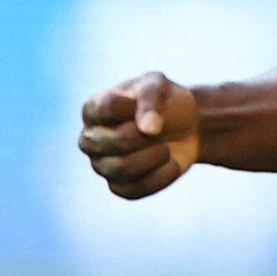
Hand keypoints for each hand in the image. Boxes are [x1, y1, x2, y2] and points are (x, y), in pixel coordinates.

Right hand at [78, 73, 199, 196]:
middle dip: (143, 136)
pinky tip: (171, 162)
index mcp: (92, 108)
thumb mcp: (159, 86)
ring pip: (122, 168)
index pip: (105, 108)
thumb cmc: (165, 101)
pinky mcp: (120, 187)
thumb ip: (151, 99)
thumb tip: (148, 129)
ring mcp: (102, 165)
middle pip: (111, 142)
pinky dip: (161, 176)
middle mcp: (90, 138)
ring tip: (166, 148)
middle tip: (160, 131)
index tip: (152, 101)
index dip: (134, 107)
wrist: (186, 127)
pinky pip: (136, 188)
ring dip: (153, 157)